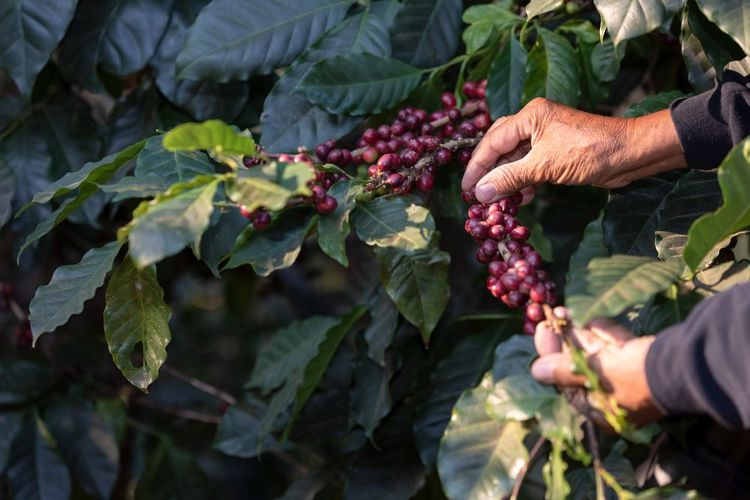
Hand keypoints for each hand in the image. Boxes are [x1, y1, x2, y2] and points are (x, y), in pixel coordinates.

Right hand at [461, 98, 686, 203]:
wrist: (630, 154)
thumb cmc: (589, 152)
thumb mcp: (544, 167)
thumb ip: (509, 178)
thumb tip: (480, 193)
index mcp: (529, 116)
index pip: (492, 141)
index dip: (477, 167)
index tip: (466, 189)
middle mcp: (534, 122)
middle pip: (500, 147)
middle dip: (489, 172)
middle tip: (477, 195)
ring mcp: (546, 136)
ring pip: (515, 159)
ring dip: (507, 180)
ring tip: (499, 202)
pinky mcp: (556, 152)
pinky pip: (530, 166)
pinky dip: (523, 181)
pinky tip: (521, 197)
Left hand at [531, 310, 663, 425]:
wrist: (686, 364)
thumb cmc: (634, 375)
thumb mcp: (595, 373)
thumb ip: (565, 371)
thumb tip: (537, 371)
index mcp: (604, 412)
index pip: (569, 385)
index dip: (552, 358)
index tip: (542, 333)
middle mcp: (617, 399)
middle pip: (583, 368)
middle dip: (566, 343)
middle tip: (550, 319)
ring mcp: (632, 380)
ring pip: (600, 355)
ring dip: (582, 334)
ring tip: (565, 314)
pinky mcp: (645, 360)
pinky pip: (618, 348)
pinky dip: (606, 333)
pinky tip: (592, 319)